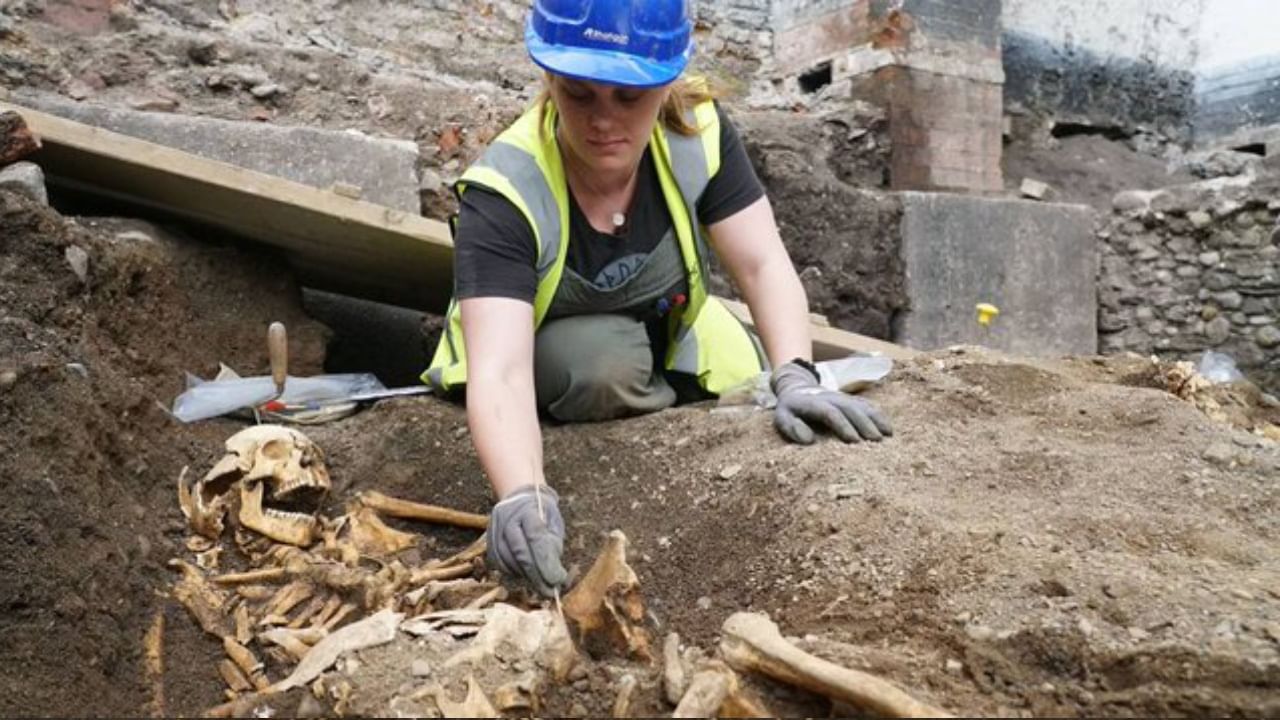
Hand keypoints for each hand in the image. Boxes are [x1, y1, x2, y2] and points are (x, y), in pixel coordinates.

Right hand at [486, 484, 567, 596]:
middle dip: (537, 576)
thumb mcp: (554, 522)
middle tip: (550, 591)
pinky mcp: (489, 542)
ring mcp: (494, 530)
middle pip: (521, 553)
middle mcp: (506, 518)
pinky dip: (516, 573)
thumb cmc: (542, 513)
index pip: (536, 537)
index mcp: (527, 509)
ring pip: (510, 561)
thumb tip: (556, 576)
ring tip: (542, 583)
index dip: (547, 562)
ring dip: (527, 576)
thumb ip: (554, 545)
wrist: (519, 497)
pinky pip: (501, 564)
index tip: (558, 579)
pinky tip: (527, 574)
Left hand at [771, 360, 893, 444]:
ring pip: (861, 406)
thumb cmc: (789, 408)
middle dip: (864, 424)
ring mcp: (842, 397)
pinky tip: (888, 427)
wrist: (796, 387)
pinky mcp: (849, 399)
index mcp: (813, 403)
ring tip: (887, 434)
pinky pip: (866, 405)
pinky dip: (878, 415)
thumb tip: (808, 440)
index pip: (831, 413)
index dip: (843, 425)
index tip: (854, 440)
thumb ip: (791, 427)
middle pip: (850, 409)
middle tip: (876, 440)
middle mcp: (831, 398)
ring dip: (875, 419)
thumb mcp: (781, 417)